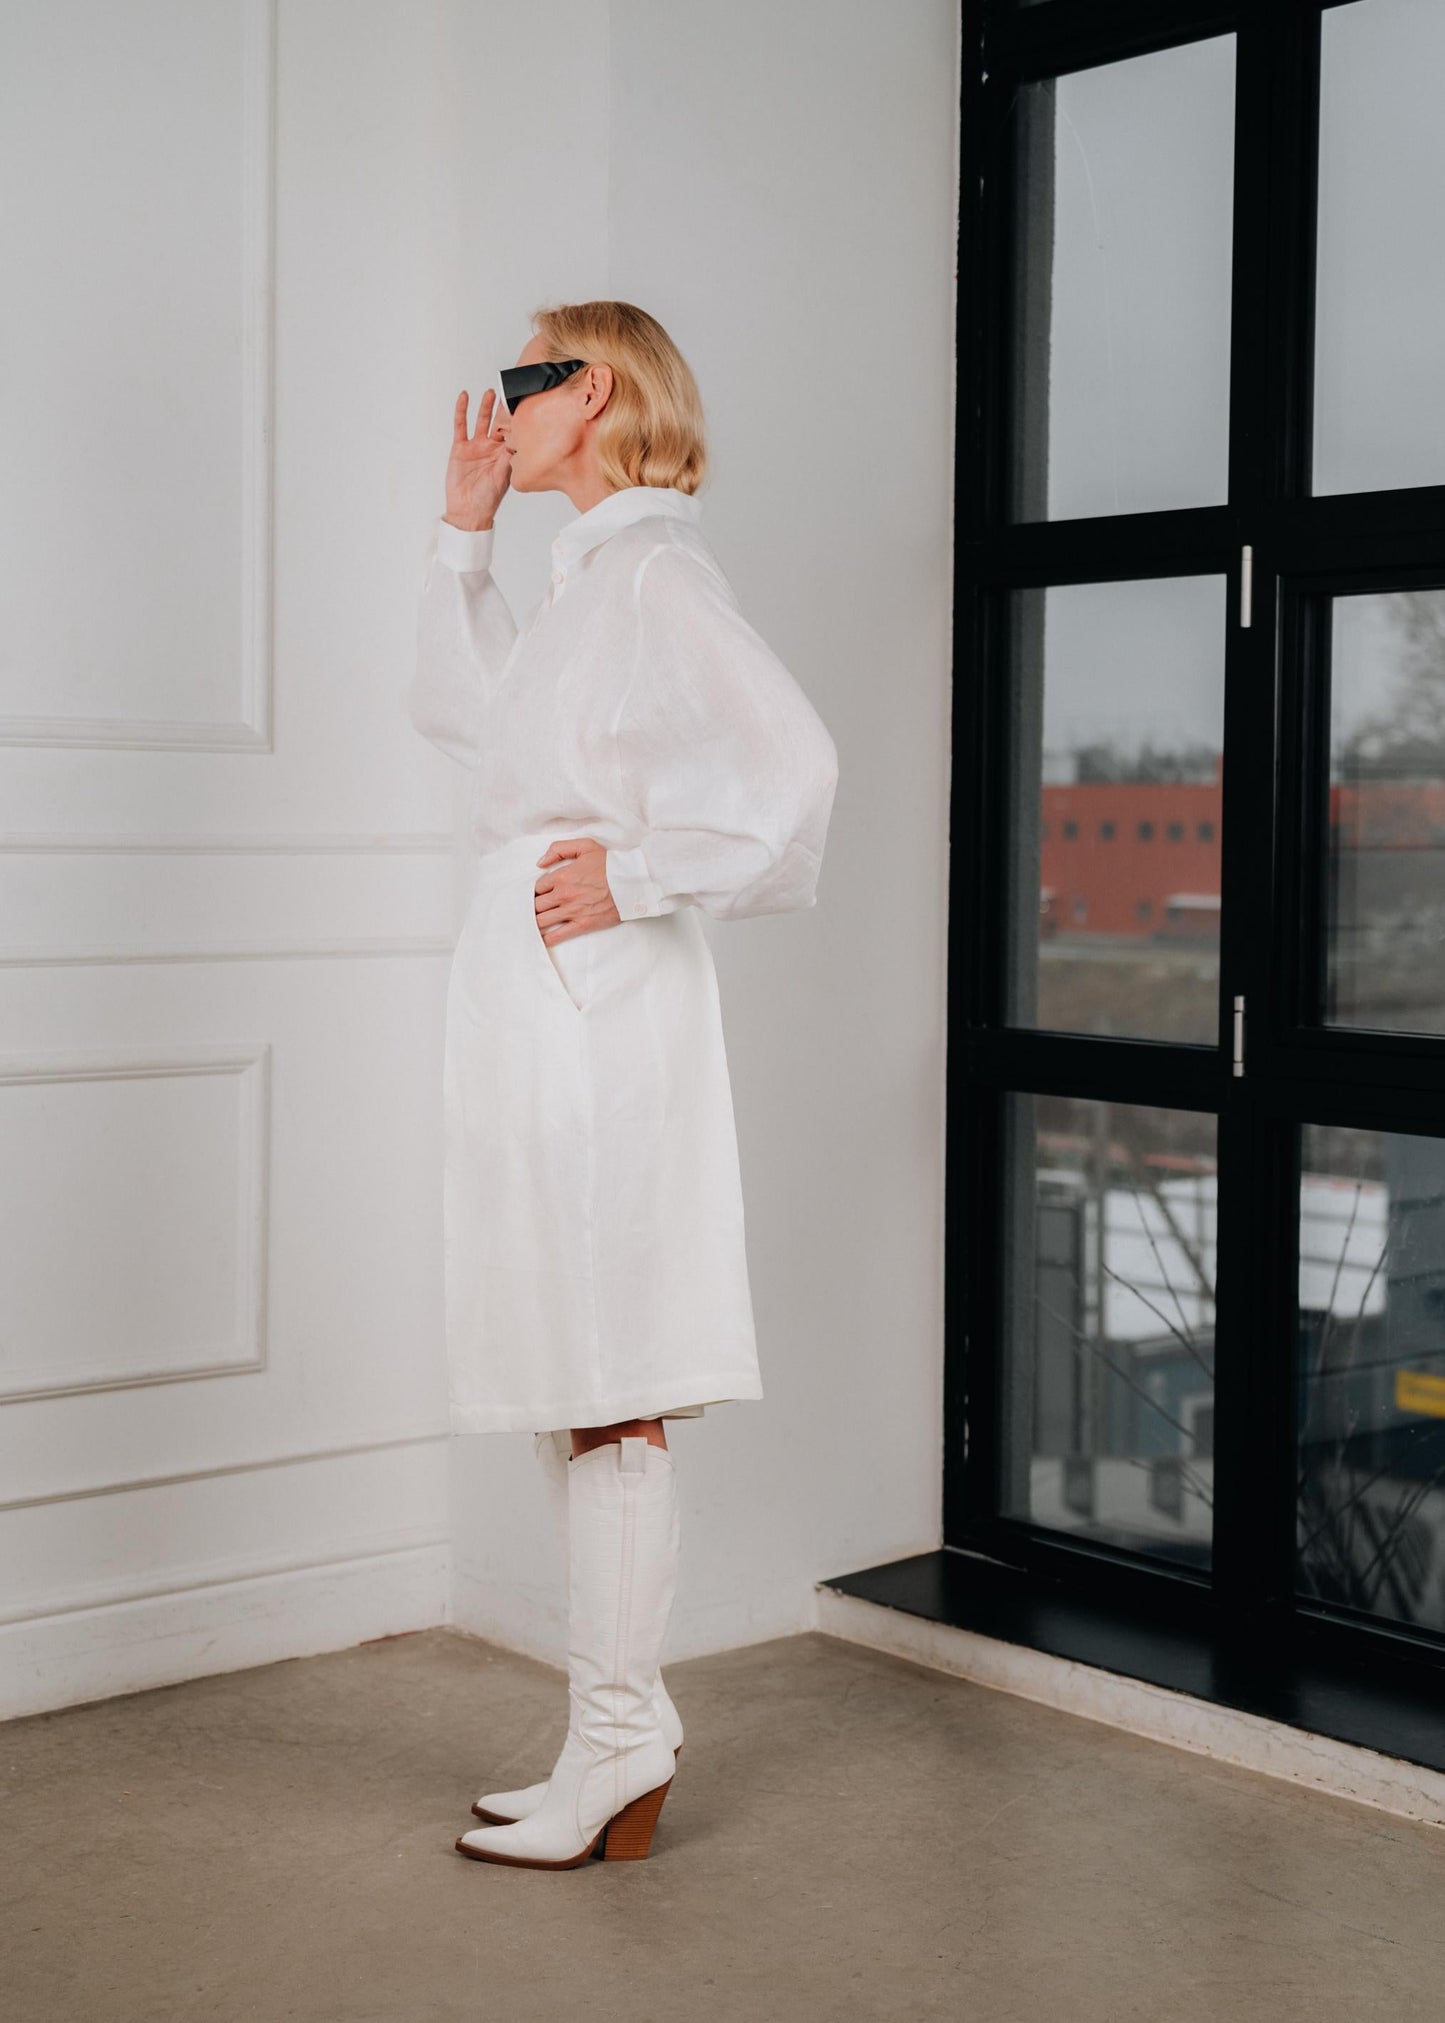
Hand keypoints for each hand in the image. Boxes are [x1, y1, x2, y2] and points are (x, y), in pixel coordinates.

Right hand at [443, 389, 510, 531]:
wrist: (468, 510)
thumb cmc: (488, 499)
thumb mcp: (503, 478)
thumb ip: (508, 459)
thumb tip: (517, 442)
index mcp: (506, 455)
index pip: (513, 433)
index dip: (518, 421)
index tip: (525, 406)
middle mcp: (492, 448)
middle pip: (499, 423)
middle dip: (504, 410)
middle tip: (511, 392)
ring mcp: (476, 446)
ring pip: (481, 421)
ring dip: (486, 407)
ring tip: (491, 392)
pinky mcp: (460, 447)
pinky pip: (461, 426)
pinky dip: (462, 411)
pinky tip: (464, 397)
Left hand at [534, 837, 620, 945]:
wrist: (632, 882)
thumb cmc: (610, 863)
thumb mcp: (585, 845)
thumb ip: (558, 849)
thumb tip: (540, 863)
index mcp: (562, 876)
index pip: (537, 887)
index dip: (537, 890)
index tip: (540, 893)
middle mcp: (563, 895)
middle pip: (536, 905)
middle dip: (534, 907)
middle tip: (536, 908)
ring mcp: (572, 911)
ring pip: (542, 921)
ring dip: (536, 922)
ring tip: (534, 923)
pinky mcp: (582, 924)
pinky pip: (558, 935)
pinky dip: (547, 939)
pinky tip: (542, 939)